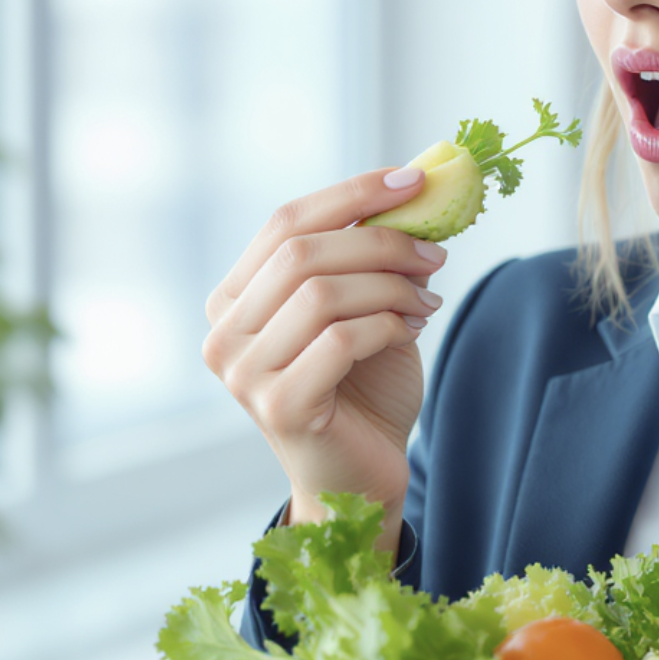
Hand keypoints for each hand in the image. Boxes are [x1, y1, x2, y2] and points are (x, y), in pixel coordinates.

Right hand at [203, 166, 446, 539]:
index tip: (413, 181)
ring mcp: (242, 374)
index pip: (283, 222)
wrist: (362, 479)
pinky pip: (339, 340)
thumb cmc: (362, 390)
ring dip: (389, 285)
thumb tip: (409, 186)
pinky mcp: (278, 408)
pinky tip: (411, 329)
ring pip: (320, 293)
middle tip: (434, 253)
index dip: (351, 194)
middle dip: (380, 241)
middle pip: (301, 252)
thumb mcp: (361, 307)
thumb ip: (365, 255)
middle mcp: (224, 334)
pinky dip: (386, 324)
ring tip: (426, 298)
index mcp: (233, 300)